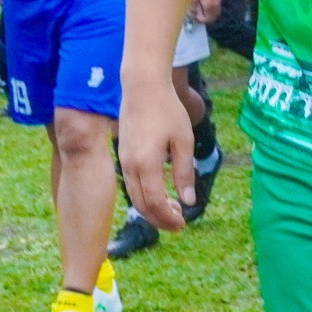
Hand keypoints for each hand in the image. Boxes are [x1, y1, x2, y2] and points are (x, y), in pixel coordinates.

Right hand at [117, 67, 198, 230]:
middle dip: (160, 219)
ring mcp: (123, 160)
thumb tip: (188, 201)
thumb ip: (184, 173)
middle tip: (179, 224)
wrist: (142, 87)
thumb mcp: (184, 141)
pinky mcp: (123, 155)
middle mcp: (130, 166)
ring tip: (172, 210)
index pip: (155, 203)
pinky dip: (144, 196)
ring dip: (152, 209)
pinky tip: (159, 193)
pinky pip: (131, 184)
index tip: (183, 223)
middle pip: (141, 205)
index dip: (168, 218)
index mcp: (146, 164)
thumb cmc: (167, 110)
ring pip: (134, 196)